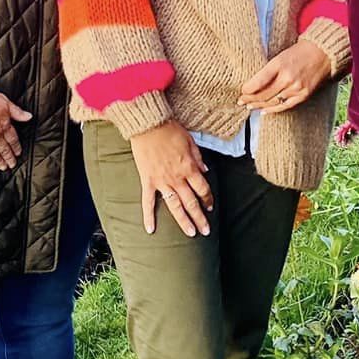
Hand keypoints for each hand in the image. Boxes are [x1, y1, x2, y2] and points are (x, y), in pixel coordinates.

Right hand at [0, 87, 31, 169]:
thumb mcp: (4, 101)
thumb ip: (17, 111)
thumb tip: (29, 116)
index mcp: (4, 126)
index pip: (13, 140)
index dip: (16, 148)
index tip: (18, 153)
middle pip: (5, 150)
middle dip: (9, 158)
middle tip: (12, 164)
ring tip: (3, 167)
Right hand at [130, 122, 211, 236]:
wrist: (149, 124)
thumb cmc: (170, 129)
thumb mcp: (191, 141)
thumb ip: (198, 158)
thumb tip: (205, 170)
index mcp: (189, 168)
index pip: (203, 189)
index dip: (208, 199)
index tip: (211, 207)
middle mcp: (177, 178)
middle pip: (192, 202)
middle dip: (200, 217)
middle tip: (206, 231)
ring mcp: (162, 181)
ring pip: (175, 206)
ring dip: (184, 221)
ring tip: (191, 233)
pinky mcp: (148, 180)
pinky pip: (148, 202)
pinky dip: (149, 216)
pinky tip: (150, 229)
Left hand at [240, 40, 331, 115]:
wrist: (322, 53)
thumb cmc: (298, 53)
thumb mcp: (280, 56)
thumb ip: (268, 71)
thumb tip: (253, 85)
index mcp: (279, 64)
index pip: (258, 81)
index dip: (247, 89)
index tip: (241, 91)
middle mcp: (287, 77)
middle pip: (263, 94)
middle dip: (250, 99)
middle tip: (241, 101)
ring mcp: (296, 88)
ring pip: (272, 102)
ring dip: (259, 105)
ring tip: (249, 107)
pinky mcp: (303, 95)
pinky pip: (285, 106)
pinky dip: (273, 110)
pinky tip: (264, 111)